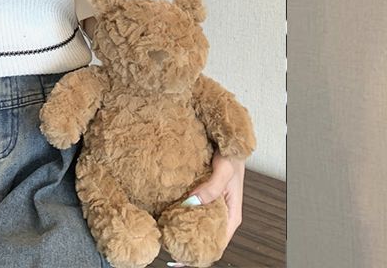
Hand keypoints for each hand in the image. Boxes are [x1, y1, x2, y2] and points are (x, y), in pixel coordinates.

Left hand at [166, 147, 245, 267]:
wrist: (228, 140)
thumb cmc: (231, 155)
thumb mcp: (224, 170)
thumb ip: (211, 187)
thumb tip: (193, 202)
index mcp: (231, 215)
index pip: (217, 244)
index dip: (200, 254)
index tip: (181, 259)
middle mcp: (222, 213)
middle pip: (206, 237)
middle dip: (189, 245)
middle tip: (168, 249)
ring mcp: (212, 205)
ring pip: (198, 224)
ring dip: (184, 229)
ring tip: (165, 233)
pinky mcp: (203, 195)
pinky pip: (193, 209)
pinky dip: (182, 213)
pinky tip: (168, 212)